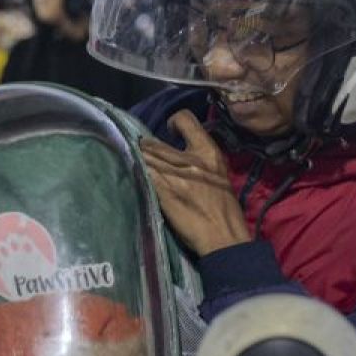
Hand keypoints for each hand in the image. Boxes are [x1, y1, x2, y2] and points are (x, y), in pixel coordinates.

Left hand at [140, 110, 250, 256]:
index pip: (186, 119)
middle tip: (140, 152)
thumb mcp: (218, 174)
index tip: (168, 132)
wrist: (224, 236)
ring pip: (144, 158)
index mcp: (208, 152)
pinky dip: (136, 174)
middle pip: (155, 143)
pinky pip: (143, 175)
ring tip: (132, 164)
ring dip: (136, 160)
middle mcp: (190, 159)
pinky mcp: (163, 192)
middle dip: (145, 147)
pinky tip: (131, 176)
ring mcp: (175, 176)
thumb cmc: (224, 208)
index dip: (173, 122)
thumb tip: (178, 152)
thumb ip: (199, 160)